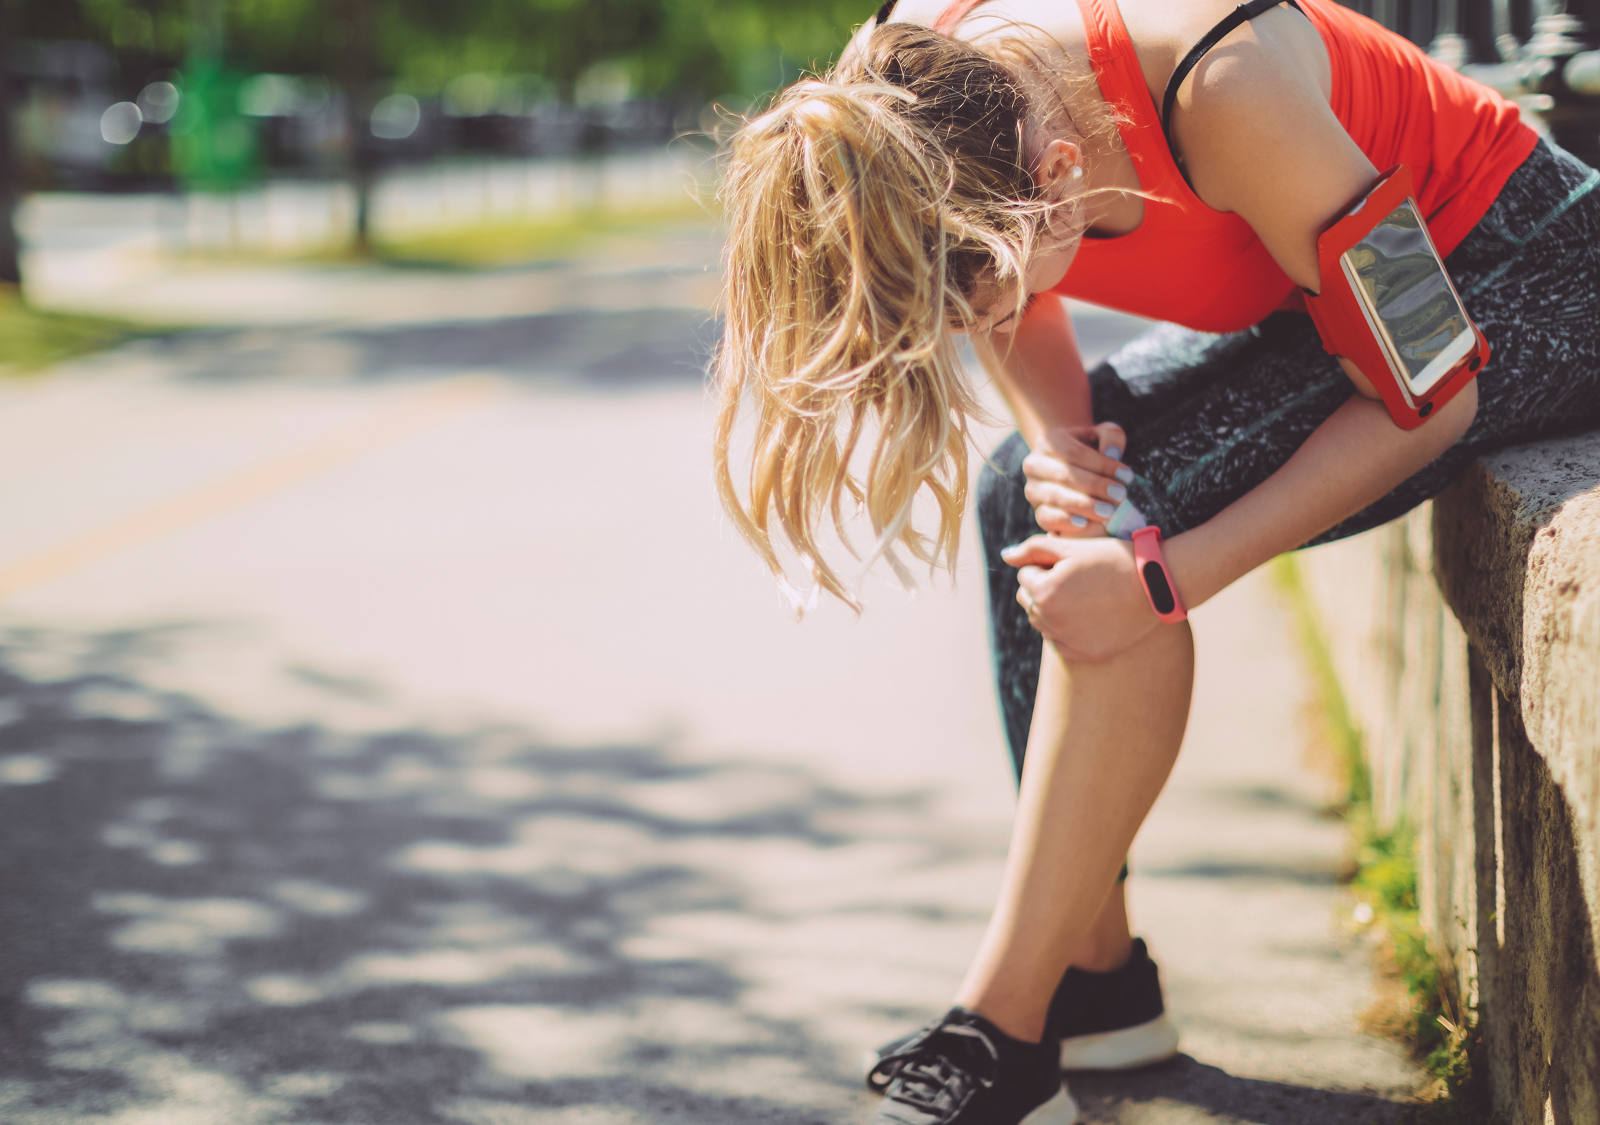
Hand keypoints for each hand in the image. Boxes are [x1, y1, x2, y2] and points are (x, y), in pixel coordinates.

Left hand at [1002, 534, 1159, 662]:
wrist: (1154, 587)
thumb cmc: (1112, 560)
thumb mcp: (1072, 548)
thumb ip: (1033, 549)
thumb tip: (1004, 557)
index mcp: (1043, 591)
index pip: (1025, 576)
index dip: (1047, 565)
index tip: (1073, 563)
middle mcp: (1049, 620)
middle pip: (1029, 600)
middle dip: (1044, 587)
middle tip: (1078, 579)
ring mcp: (1066, 640)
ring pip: (1042, 622)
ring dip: (1054, 608)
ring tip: (1084, 596)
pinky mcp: (1083, 654)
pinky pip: (1060, 642)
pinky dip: (1067, 630)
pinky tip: (1089, 615)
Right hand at [1023, 423, 1134, 537]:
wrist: (1069, 468)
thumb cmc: (1090, 451)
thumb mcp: (1101, 436)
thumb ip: (1111, 436)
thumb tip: (1111, 453)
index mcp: (1048, 442)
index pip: (1074, 453)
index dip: (1101, 465)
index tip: (1127, 476)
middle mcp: (1034, 465)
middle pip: (1064, 476)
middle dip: (1095, 486)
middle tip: (1121, 495)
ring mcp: (1033, 489)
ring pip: (1055, 497)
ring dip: (1084, 506)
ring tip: (1110, 511)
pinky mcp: (1038, 511)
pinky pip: (1047, 518)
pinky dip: (1065, 522)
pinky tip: (1085, 523)